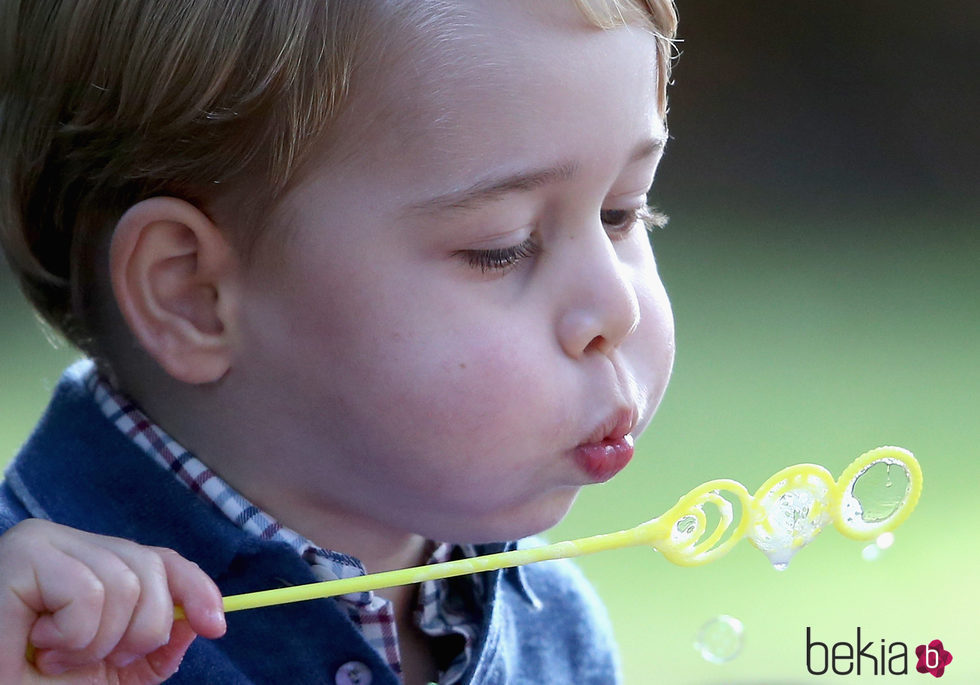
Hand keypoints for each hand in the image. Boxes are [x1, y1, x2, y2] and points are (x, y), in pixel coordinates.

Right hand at [0, 519, 225, 682]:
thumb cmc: (26, 680)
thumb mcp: (100, 675)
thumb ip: (149, 653)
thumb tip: (193, 624)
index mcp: (91, 564)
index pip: (162, 559)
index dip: (196, 589)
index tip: (217, 625)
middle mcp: (71, 542)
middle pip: (152, 569)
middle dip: (139, 632)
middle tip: (92, 661)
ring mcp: (46, 542)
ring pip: (125, 583)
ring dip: (96, 643)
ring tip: (54, 656)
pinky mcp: (24, 555)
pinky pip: (89, 592)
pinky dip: (73, 635)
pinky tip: (37, 645)